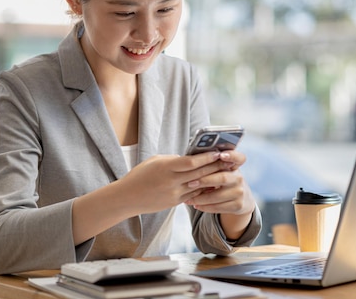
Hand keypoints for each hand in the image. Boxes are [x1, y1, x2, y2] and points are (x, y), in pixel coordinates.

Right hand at [117, 151, 235, 215]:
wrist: (127, 198)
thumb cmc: (140, 175)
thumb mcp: (156, 161)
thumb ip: (173, 159)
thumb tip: (190, 158)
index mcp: (166, 168)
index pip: (191, 162)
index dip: (206, 157)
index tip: (217, 152)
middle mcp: (171, 181)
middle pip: (199, 173)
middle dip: (215, 166)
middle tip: (228, 160)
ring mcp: (174, 194)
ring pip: (199, 185)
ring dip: (213, 178)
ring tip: (225, 171)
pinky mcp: (175, 202)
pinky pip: (194, 194)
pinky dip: (204, 188)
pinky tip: (213, 183)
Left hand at [184, 151, 256, 239]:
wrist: (240, 200)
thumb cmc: (223, 182)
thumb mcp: (222, 171)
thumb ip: (212, 165)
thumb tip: (191, 160)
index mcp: (234, 166)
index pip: (239, 157)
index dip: (232, 155)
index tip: (221, 155)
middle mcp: (238, 178)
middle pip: (222, 178)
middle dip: (205, 181)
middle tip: (190, 184)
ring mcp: (239, 192)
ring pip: (217, 196)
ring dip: (201, 198)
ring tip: (188, 199)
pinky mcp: (238, 205)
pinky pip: (218, 207)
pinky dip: (205, 207)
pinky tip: (196, 205)